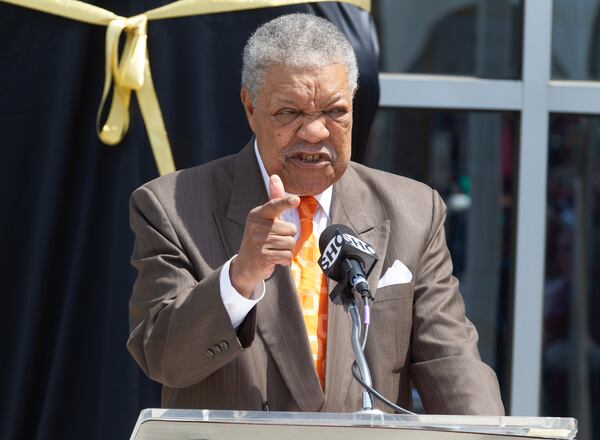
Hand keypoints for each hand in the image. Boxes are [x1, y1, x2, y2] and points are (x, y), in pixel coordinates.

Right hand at [230, 174, 298, 297]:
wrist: (246, 265)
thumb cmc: (260, 238)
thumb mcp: (266, 219)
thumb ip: (274, 200)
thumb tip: (275, 176)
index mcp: (257, 214)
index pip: (274, 206)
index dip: (286, 203)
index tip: (295, 200)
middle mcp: (256, 226)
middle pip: (291, 229)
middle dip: (288, 237)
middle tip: (274, 242)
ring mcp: (259, 242)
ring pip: (290, 243)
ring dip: (286, 249)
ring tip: (274, 250)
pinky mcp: (263, 256)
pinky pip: (287, 255)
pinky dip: (284, 260)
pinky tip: (274, 259)